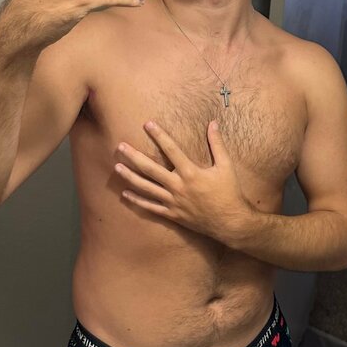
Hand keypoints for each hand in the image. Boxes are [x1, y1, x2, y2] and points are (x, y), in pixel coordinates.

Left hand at [114, 120, 251, 244]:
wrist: (230, 222)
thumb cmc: (229, 192)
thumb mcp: (226, 166)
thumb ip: (217, 144)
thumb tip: (213, 123)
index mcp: (191, 172)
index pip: (171, 149)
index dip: (159, 135)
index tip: (147, 124)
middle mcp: (178, 186)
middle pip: (151, 169)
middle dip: (134, 156)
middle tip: (120, 146)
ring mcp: (173, 202)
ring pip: (146, 188)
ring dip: (130, 177)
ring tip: (117, 167)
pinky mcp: (172, 214)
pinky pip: (151, 207)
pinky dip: (137, 200)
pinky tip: (125, 193)